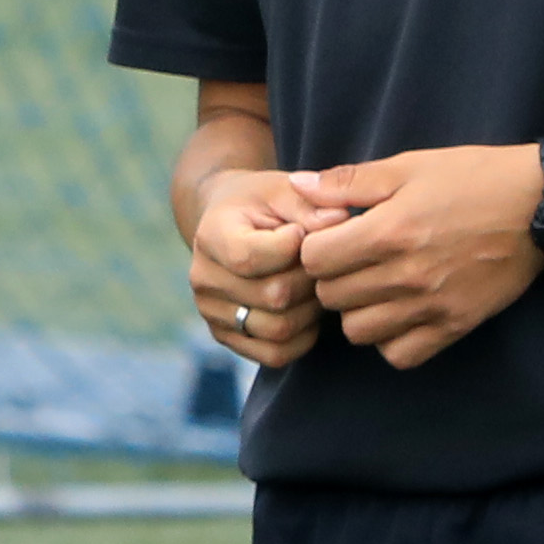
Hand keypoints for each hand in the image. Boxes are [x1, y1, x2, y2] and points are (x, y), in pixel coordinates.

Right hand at [185, 164, 325, 368]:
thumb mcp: (284, 190)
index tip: (303, 231)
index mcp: (211, 236)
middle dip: (311, 279)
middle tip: (321, 262)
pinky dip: (303, 337)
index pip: (251, 258)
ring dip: (310, 309)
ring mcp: (211, 313)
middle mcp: (203, 279)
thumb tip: (340, 221)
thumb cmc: (263, 204)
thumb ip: (311, 203)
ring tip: (314, 284)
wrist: (230, 223)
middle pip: (274, 296)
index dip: (294, 247)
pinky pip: (275, 353)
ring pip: (278, 329)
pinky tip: (306, 309)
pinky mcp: (226, 337)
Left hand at [290, 143, 543, 367]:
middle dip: (333, 279)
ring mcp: (432, 305)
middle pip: (331, 298)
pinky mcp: (456, 325)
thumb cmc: (475, 178)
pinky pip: (399, 354)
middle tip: (353, 262)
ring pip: (358, 331)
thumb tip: (299, 186)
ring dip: (358, 311)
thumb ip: (349, 182)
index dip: (315, 248)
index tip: (333, 238)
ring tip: (375, 287)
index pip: (314, 261)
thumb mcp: (410, 166)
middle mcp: (407, 274)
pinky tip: (400, 313)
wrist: (542, 205)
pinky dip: (392, 340)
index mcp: (389, 232)